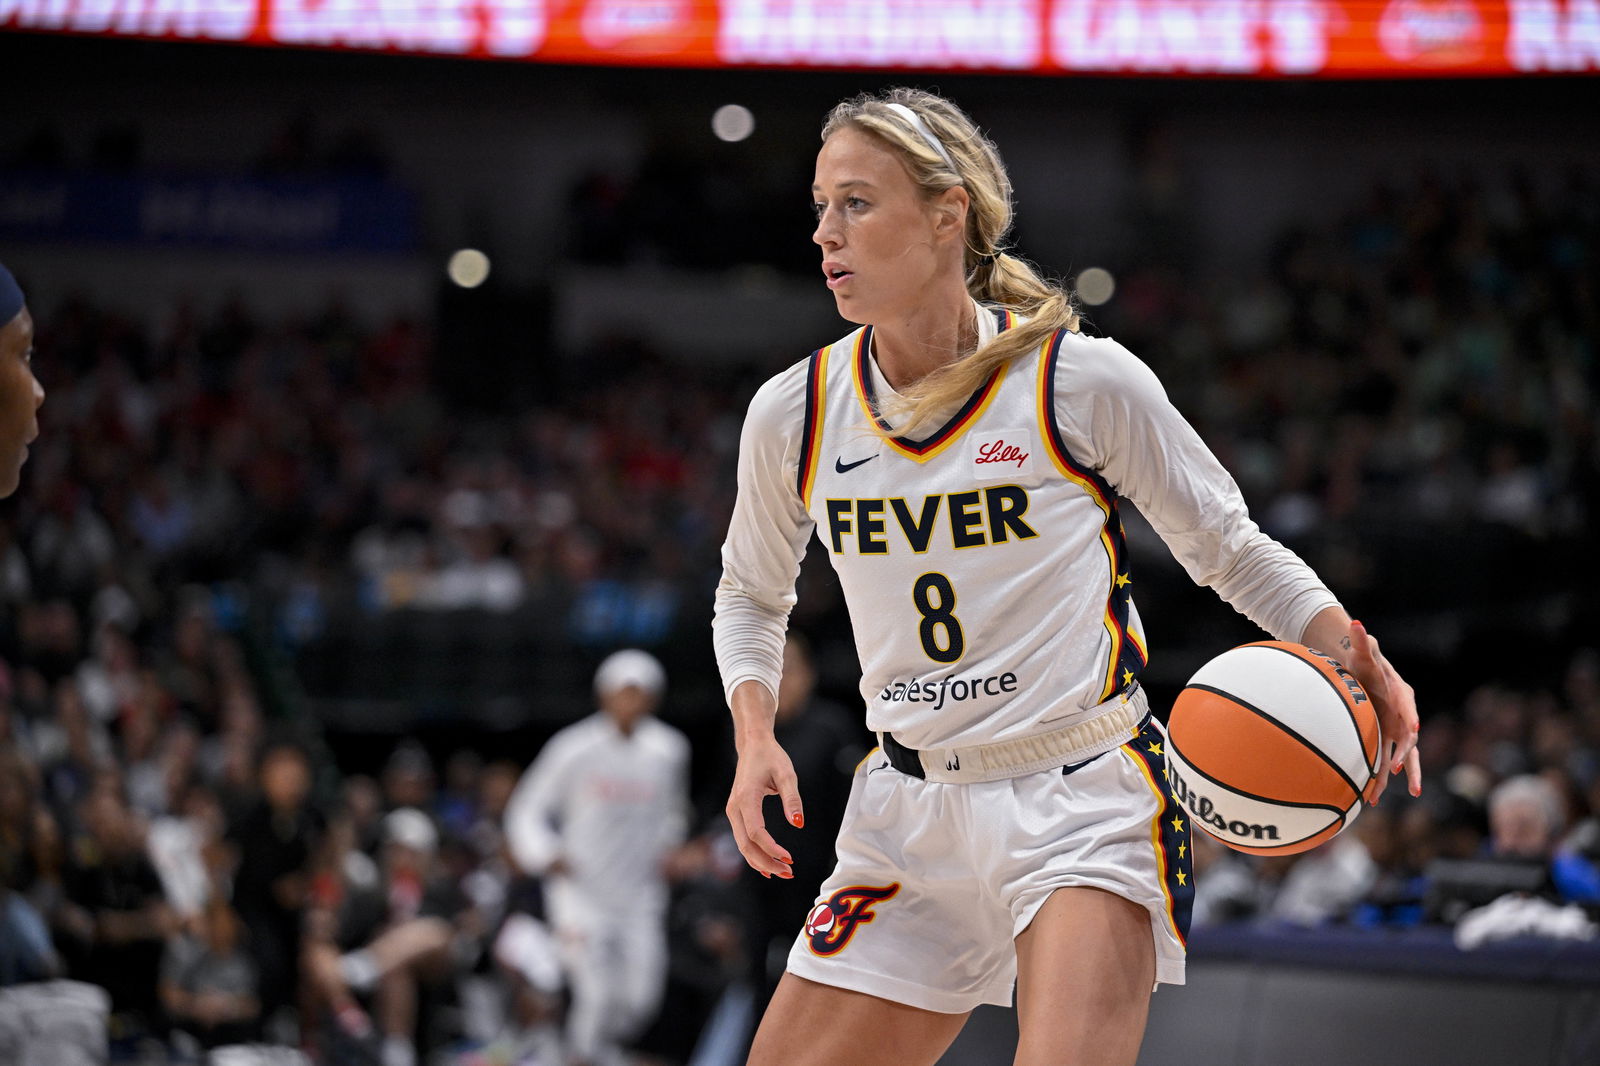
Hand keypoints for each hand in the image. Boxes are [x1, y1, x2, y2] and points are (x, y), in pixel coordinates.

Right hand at [725, 734, 801, 879]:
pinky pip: (743, 839)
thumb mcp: (787, 774)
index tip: (789, 858)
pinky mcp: (736, 814)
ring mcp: (733, 812)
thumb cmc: (771, 757)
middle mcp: (734, 808)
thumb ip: (792, 800)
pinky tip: (768, 865)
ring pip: (742, 846)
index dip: (771, 848)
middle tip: (788, 872)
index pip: (755, 832)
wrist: (753, 745)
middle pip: (745, 845)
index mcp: (746, 797)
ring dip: (761, 861)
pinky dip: (754, 854)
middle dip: (766, 862)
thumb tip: (798, 824)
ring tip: (783, 872)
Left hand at [1342, 619, 1420, 802]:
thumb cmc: (1362, 662)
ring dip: (1400, 773)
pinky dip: (1382, 776)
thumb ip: (1360, 640)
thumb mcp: (1361, 651)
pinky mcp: (1385, 739)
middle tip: (1400, 770)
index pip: (1407, 704)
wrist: (1361, 674)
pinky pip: (1386, 760)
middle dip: (1406, 755)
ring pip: (1402, 754)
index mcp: (1400, 693)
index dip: (1410, 716)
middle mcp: (1402, 714)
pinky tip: (1372, 797)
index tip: (1413, 728)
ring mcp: (1395, 729)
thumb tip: (1356, 624)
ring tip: (1403, 792)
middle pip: (1409, 737)